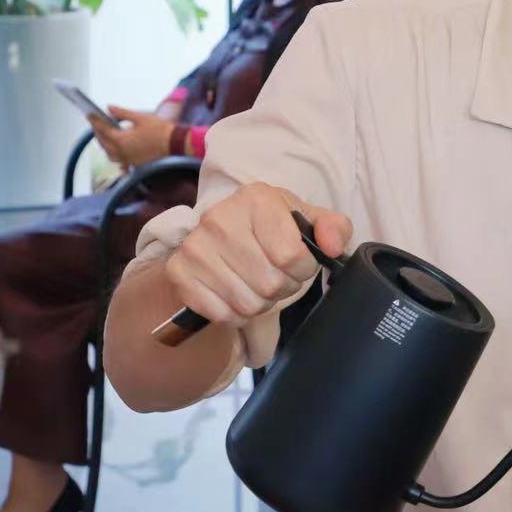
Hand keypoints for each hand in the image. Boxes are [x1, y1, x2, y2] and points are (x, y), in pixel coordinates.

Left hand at [91, 106, 175, 166]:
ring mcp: (128, 160)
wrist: (175, 143)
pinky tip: (117, 151)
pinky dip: (115, 156)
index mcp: (121, 140)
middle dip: (98, 133)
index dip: (95, 121)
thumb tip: (109, 108)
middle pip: (104, 143)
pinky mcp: (135, 163)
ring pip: (109, 154)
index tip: (89, 114)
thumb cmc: (160, 129)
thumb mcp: (140, 117)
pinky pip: (120, 161)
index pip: (103, 129)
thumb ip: (122, 113)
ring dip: (105, 145)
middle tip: (95, 123)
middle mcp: (122, 152)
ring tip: (104, 136)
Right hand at [165, 182, 350, 325]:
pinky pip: (222, 314)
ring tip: (256, 283)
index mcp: (256, 198)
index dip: (304, 269)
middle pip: (271, 284)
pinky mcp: (178, 272)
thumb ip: (333, 228)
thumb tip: (332, 246)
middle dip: (283, 287)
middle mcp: (219, 218)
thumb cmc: (272, 228)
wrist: (223, 235)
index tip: (298, 263)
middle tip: (276, 275)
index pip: (292, 256)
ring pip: (248, 304)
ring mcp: (194, 246)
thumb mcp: (307, 220)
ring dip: (261, 303)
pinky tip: (235, 293)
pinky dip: (235, 314)